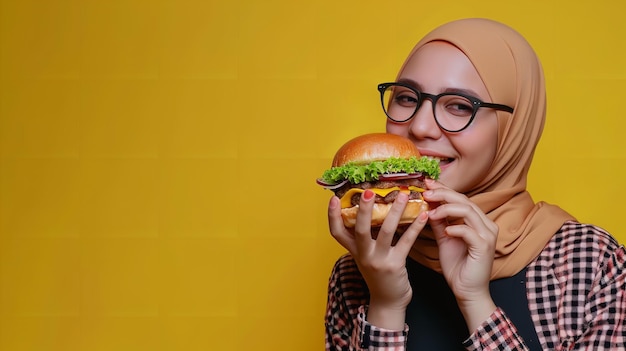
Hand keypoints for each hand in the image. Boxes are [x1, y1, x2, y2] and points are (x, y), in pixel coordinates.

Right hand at [328, 190, 427, 329]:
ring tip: (402, 195)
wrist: (388, 302)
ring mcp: (378, 260)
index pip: (336, 232)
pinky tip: (423, 215)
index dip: (332, 216)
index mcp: (354, 250)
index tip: (332, 198)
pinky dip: (415, 227)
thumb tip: (371, 211)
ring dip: (395, 212)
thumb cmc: (378, 275)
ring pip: (385, 232)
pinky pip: (406, 242)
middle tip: (368, 192)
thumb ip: (365, 238)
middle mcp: (363, 255)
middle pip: (359, 229)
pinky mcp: (395, 265)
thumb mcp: (365, 256)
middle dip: (363, 209)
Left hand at [422, 179, 497, 330]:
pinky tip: (445, 229)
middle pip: (465, 201)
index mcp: (478, 221)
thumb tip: (428, 206)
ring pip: (468, 211)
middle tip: (426, 192)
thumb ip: (439, 222)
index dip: (444, 190)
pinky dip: (456, 227)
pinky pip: (469, 231)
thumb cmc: (458, 266)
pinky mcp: (484, 247)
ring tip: (430, 211)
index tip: (427, 184)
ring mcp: (488, 235)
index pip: (461, 199)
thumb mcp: (445, 239)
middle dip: (443, 194)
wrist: (467, 291)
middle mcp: (486, 224)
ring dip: (447, 208)